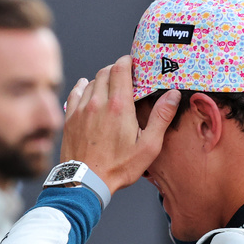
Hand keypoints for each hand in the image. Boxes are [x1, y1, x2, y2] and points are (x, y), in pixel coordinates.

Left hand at [62, 56, 179, 193]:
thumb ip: (161, 118)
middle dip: (116, 69)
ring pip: (91, 82)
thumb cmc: (118, 167)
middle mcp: (98, 102)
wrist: (85, 182)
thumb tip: (173, 95)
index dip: (127, 61)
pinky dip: (83, 87)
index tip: (133, 63)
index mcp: (119, 106)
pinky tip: (87, 90)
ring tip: (110, 87)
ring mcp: (81, 110)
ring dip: (101, 80)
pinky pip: (75, 93)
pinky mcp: (70, 118)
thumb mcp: (148, 146)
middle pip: (105, 72)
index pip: (120, 68)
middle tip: (125, 76)